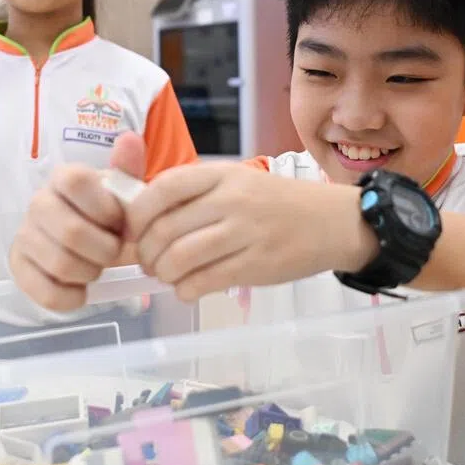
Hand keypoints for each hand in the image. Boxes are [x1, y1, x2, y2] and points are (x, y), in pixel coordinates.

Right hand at [8, 133, 144, 310]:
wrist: (88, 240)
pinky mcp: (19, 267)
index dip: (104, 208)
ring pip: (61, 265)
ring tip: (98, 267)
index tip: (119, 221)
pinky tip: (82, 289)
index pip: (75, 182)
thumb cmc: (109, 214)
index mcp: (65, 177)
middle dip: (104, 250)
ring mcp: (25, 235)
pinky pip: (45, 292)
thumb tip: (130, 139)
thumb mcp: (124, 192)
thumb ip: (129, 170)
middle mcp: (39, 202)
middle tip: (114, 252)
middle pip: (71, 232)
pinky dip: (72, 297)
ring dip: (91, 273)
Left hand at [126, 163, 372, 300]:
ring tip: (167, 275)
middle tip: (148, 261)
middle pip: (165, 228)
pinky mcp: (257, 265)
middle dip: (146, 252)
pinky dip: (186, 289)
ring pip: (180, 258)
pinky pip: (205, 281)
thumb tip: (142, 220)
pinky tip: (188, 288)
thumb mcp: (237, 183)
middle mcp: (231, 200)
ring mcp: (245, 233)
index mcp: (222, 174)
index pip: (163, 187)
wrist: (332, 221)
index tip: (133, 230)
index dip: (137, 213)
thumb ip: (195, 195)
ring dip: (163, 273)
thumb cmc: (277, 203)